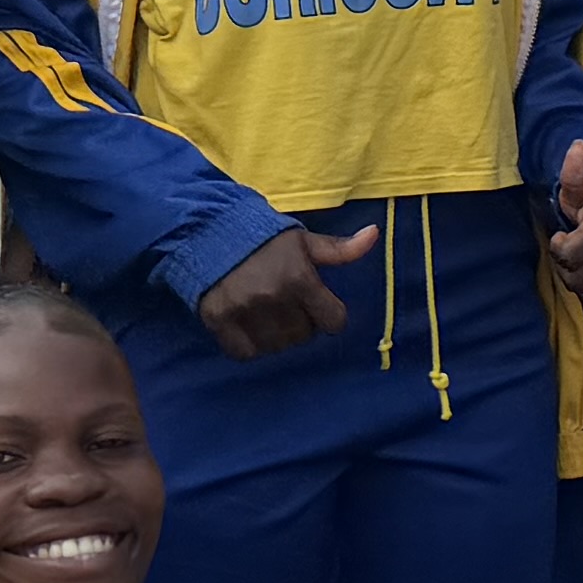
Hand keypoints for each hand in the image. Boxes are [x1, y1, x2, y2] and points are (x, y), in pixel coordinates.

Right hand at [199, 218, 379, 359]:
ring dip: (277, 337)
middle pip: (304, 335)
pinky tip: (249, 329)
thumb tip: (375, 234)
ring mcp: (245, 311)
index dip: (329, 315)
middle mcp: (274, 297)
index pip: (333, 321)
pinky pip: (244, 353)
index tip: (317, 305)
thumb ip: (340, 249)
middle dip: (302, 323)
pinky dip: (249, 346)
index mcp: (300, 278)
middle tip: (288, 306)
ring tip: (268, 316)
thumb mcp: (303, 240)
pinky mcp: (218, 320)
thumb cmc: (263, 237)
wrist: (208, 230)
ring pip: (277, 346)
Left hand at [546, 138, 582, 313]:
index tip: (562, 235)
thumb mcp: (582, 187)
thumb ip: (576, 174)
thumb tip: (578, 148)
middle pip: (579, 279)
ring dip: (581, 284)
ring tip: (581, 266)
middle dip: (566, 268)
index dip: (559, 247)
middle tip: (569, 253)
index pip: (570, 255)